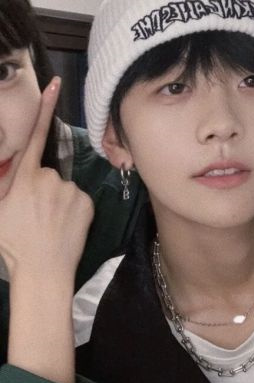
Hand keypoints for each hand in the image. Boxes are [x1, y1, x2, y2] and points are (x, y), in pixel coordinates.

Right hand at [0, 77, 93, 283]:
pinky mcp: (88, 202)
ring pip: (64, 188)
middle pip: (48, 174)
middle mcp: (50, 178)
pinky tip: (65, 225)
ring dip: (58, 200)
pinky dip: (73, 208)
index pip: (34, 136)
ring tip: (51, 223)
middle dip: (42, 189)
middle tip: (36, 215)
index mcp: (25, 177)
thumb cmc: (13, 242)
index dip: (44, 109)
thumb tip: (12, 171)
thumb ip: (1, 183)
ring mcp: (72, 190)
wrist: (43, 270)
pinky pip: (79, 198)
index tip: (55, 84)